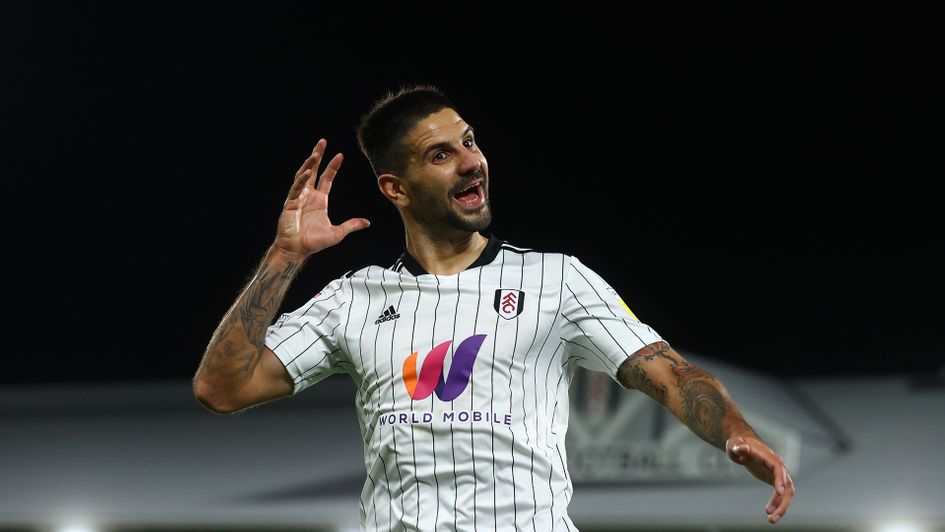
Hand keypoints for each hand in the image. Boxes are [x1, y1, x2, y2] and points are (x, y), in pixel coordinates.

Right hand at [274, 139, 369, 259]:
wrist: (297, 250)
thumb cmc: (313, 243)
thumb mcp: (337, 233)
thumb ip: (351, 225)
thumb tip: (367, 223)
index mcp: (320, 200)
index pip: (327, 178)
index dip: (333, 166)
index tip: (340, 155)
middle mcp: (309, 196)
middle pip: (313, 171)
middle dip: (317, 156)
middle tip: (322, 141)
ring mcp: (298, 198)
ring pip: (303, 176)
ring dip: (309, 164)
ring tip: (315, 153)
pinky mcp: (290, 203)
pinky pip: (295, 189)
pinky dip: (301, 180)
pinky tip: (307, 172)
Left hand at [727, 434, 795, 524]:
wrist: (742, 444)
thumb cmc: (738, 444)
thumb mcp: (735, 444)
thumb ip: (738, 447)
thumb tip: (739, 448)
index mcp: (769, 457)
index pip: (778, 468)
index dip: (780, 479)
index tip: (779, 492)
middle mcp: (777, 466)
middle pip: (786, 484)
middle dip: (782, 501)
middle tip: (772, 516)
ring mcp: (778, 474)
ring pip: (786, 493)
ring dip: (781, 506)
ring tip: (771, 520)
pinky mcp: (774, 480)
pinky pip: (780, 495)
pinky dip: (777, 504)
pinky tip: (769, 513)